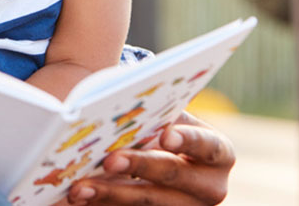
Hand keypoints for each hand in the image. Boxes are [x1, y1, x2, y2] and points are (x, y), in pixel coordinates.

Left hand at [57, 112, 233, 204]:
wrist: (160, 163)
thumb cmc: (162, 129)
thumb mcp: (169, 119)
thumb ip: (159, 114)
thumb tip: (123, 103)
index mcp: (218, 152)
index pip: (208, 145)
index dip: (188, 140)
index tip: (165, 134)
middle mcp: (209, 186)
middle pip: (174, 176)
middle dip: (140, 166)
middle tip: (110, 160)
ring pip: (149, 202)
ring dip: (111, 193)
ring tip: (80, 187)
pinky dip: (103, 204)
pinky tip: (79, 196)